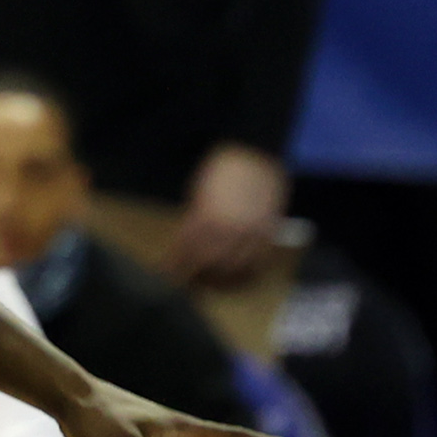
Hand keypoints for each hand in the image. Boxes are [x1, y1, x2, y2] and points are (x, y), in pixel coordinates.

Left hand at [170, 145, 289, 287]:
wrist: (255, 153)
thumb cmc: (221, 170)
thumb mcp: (199, 193)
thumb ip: (195, 220)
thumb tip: (188, 245)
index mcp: (207, 216)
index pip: (186, 250)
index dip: (176, 265)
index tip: (169, 274)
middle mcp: (229, 228)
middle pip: (209, 264)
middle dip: (196, 276)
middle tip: (189, 282)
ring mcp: (251, 233)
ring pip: (234, 269)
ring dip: (220, 281)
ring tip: (211, 283)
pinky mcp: (268, 234)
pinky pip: (257, 264)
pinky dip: (246, 275)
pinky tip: (237, 277)